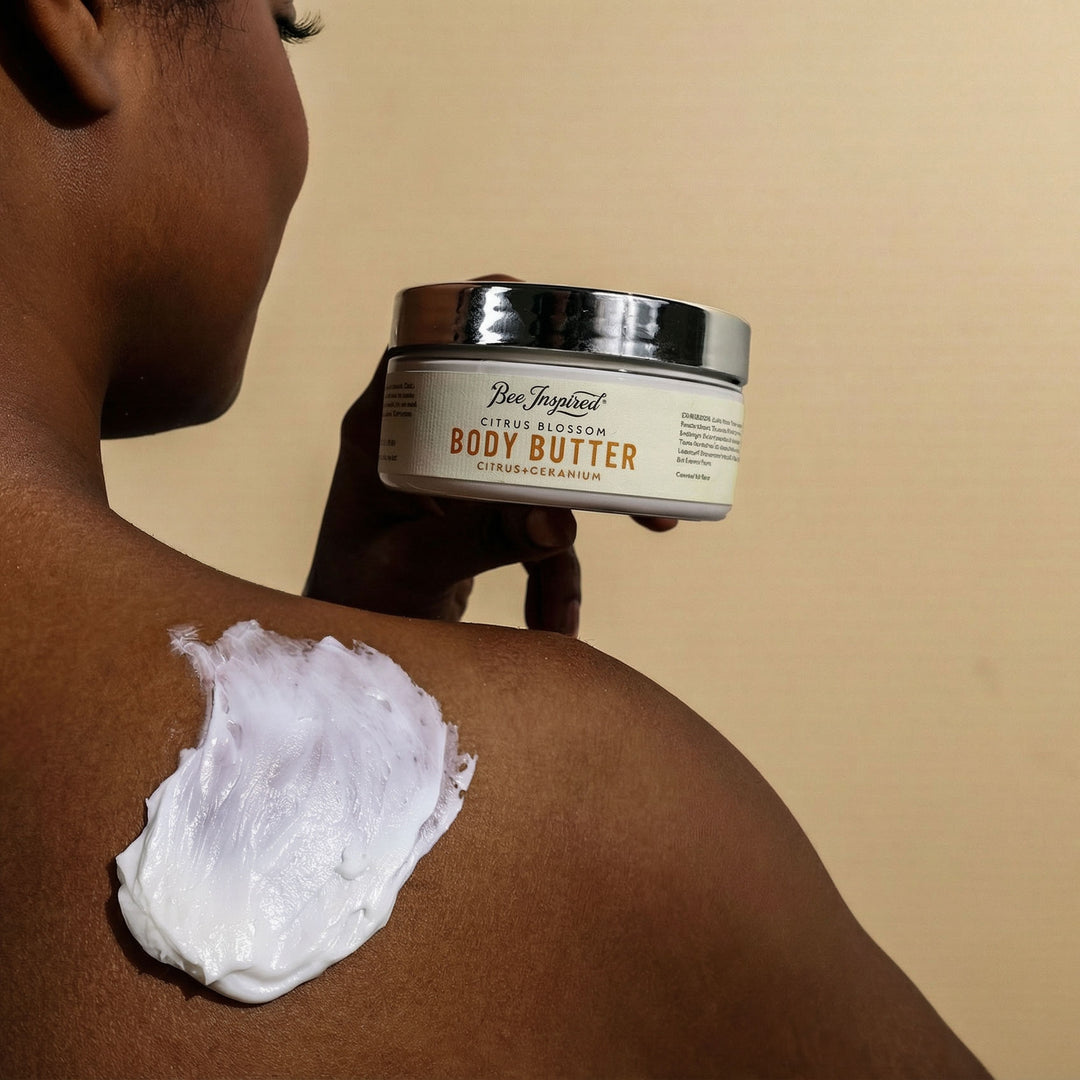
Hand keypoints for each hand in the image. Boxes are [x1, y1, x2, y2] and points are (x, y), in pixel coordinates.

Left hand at [304, 325, 676, 635]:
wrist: (358, 658)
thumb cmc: (356, 604)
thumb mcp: (411, 570)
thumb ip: (479, 542)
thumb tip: (559, 519)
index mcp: (387, 430)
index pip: (434, 344)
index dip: (493, 314)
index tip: (561, 318)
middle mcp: (426, 442)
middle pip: (511, 406)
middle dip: (580, 432)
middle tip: (642, 454)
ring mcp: (459, 480)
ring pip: (540, 467)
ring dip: (585, 511)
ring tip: (655, 526)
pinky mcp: (483, 518)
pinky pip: (538, 528)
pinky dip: (555, 574)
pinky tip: (555, 623)